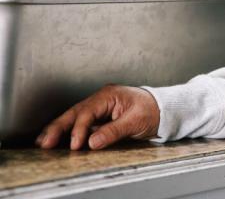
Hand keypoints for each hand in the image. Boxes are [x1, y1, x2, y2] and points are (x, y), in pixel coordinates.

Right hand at [36, 85, 160, 149]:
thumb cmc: (153, 110)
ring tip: (44, 141)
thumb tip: (92, 142)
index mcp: (109, 95)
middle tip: (45, 142)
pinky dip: (68, 130)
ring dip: (58, 129)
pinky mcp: (100, 116)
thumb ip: (114, 131)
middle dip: (58, 127)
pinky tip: (57, 138)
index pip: (88, 112)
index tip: (76, 145)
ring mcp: (99, 107)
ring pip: (74, 117)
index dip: (79, 129)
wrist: (164, 109)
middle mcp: (101, 99)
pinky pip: (81, 122)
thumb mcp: (136, 121)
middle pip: (75, 112)